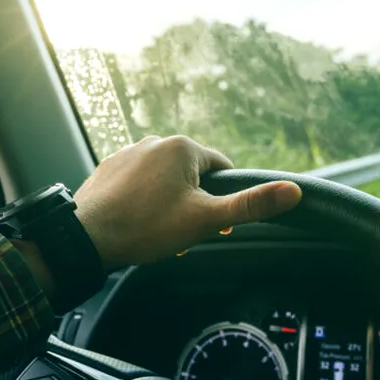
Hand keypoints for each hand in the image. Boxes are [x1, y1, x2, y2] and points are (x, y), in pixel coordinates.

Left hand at [75, 136, 302, 270]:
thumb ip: (250, 205)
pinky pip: (137, 184)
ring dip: (168, 203)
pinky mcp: (108, 169)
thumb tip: (293, 191)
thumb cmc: (146, 228)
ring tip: (157, 231)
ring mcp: (127, 153)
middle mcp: (154, 141)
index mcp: (182, 147)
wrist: (86, 238)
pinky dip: (142, 201)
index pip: (223, 169)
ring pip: (164, 180)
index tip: (213, 223)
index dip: (223, 200)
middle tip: (182, 232)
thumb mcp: (205, 220)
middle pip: (192, 175)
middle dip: (194, 203)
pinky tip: (136, 223)